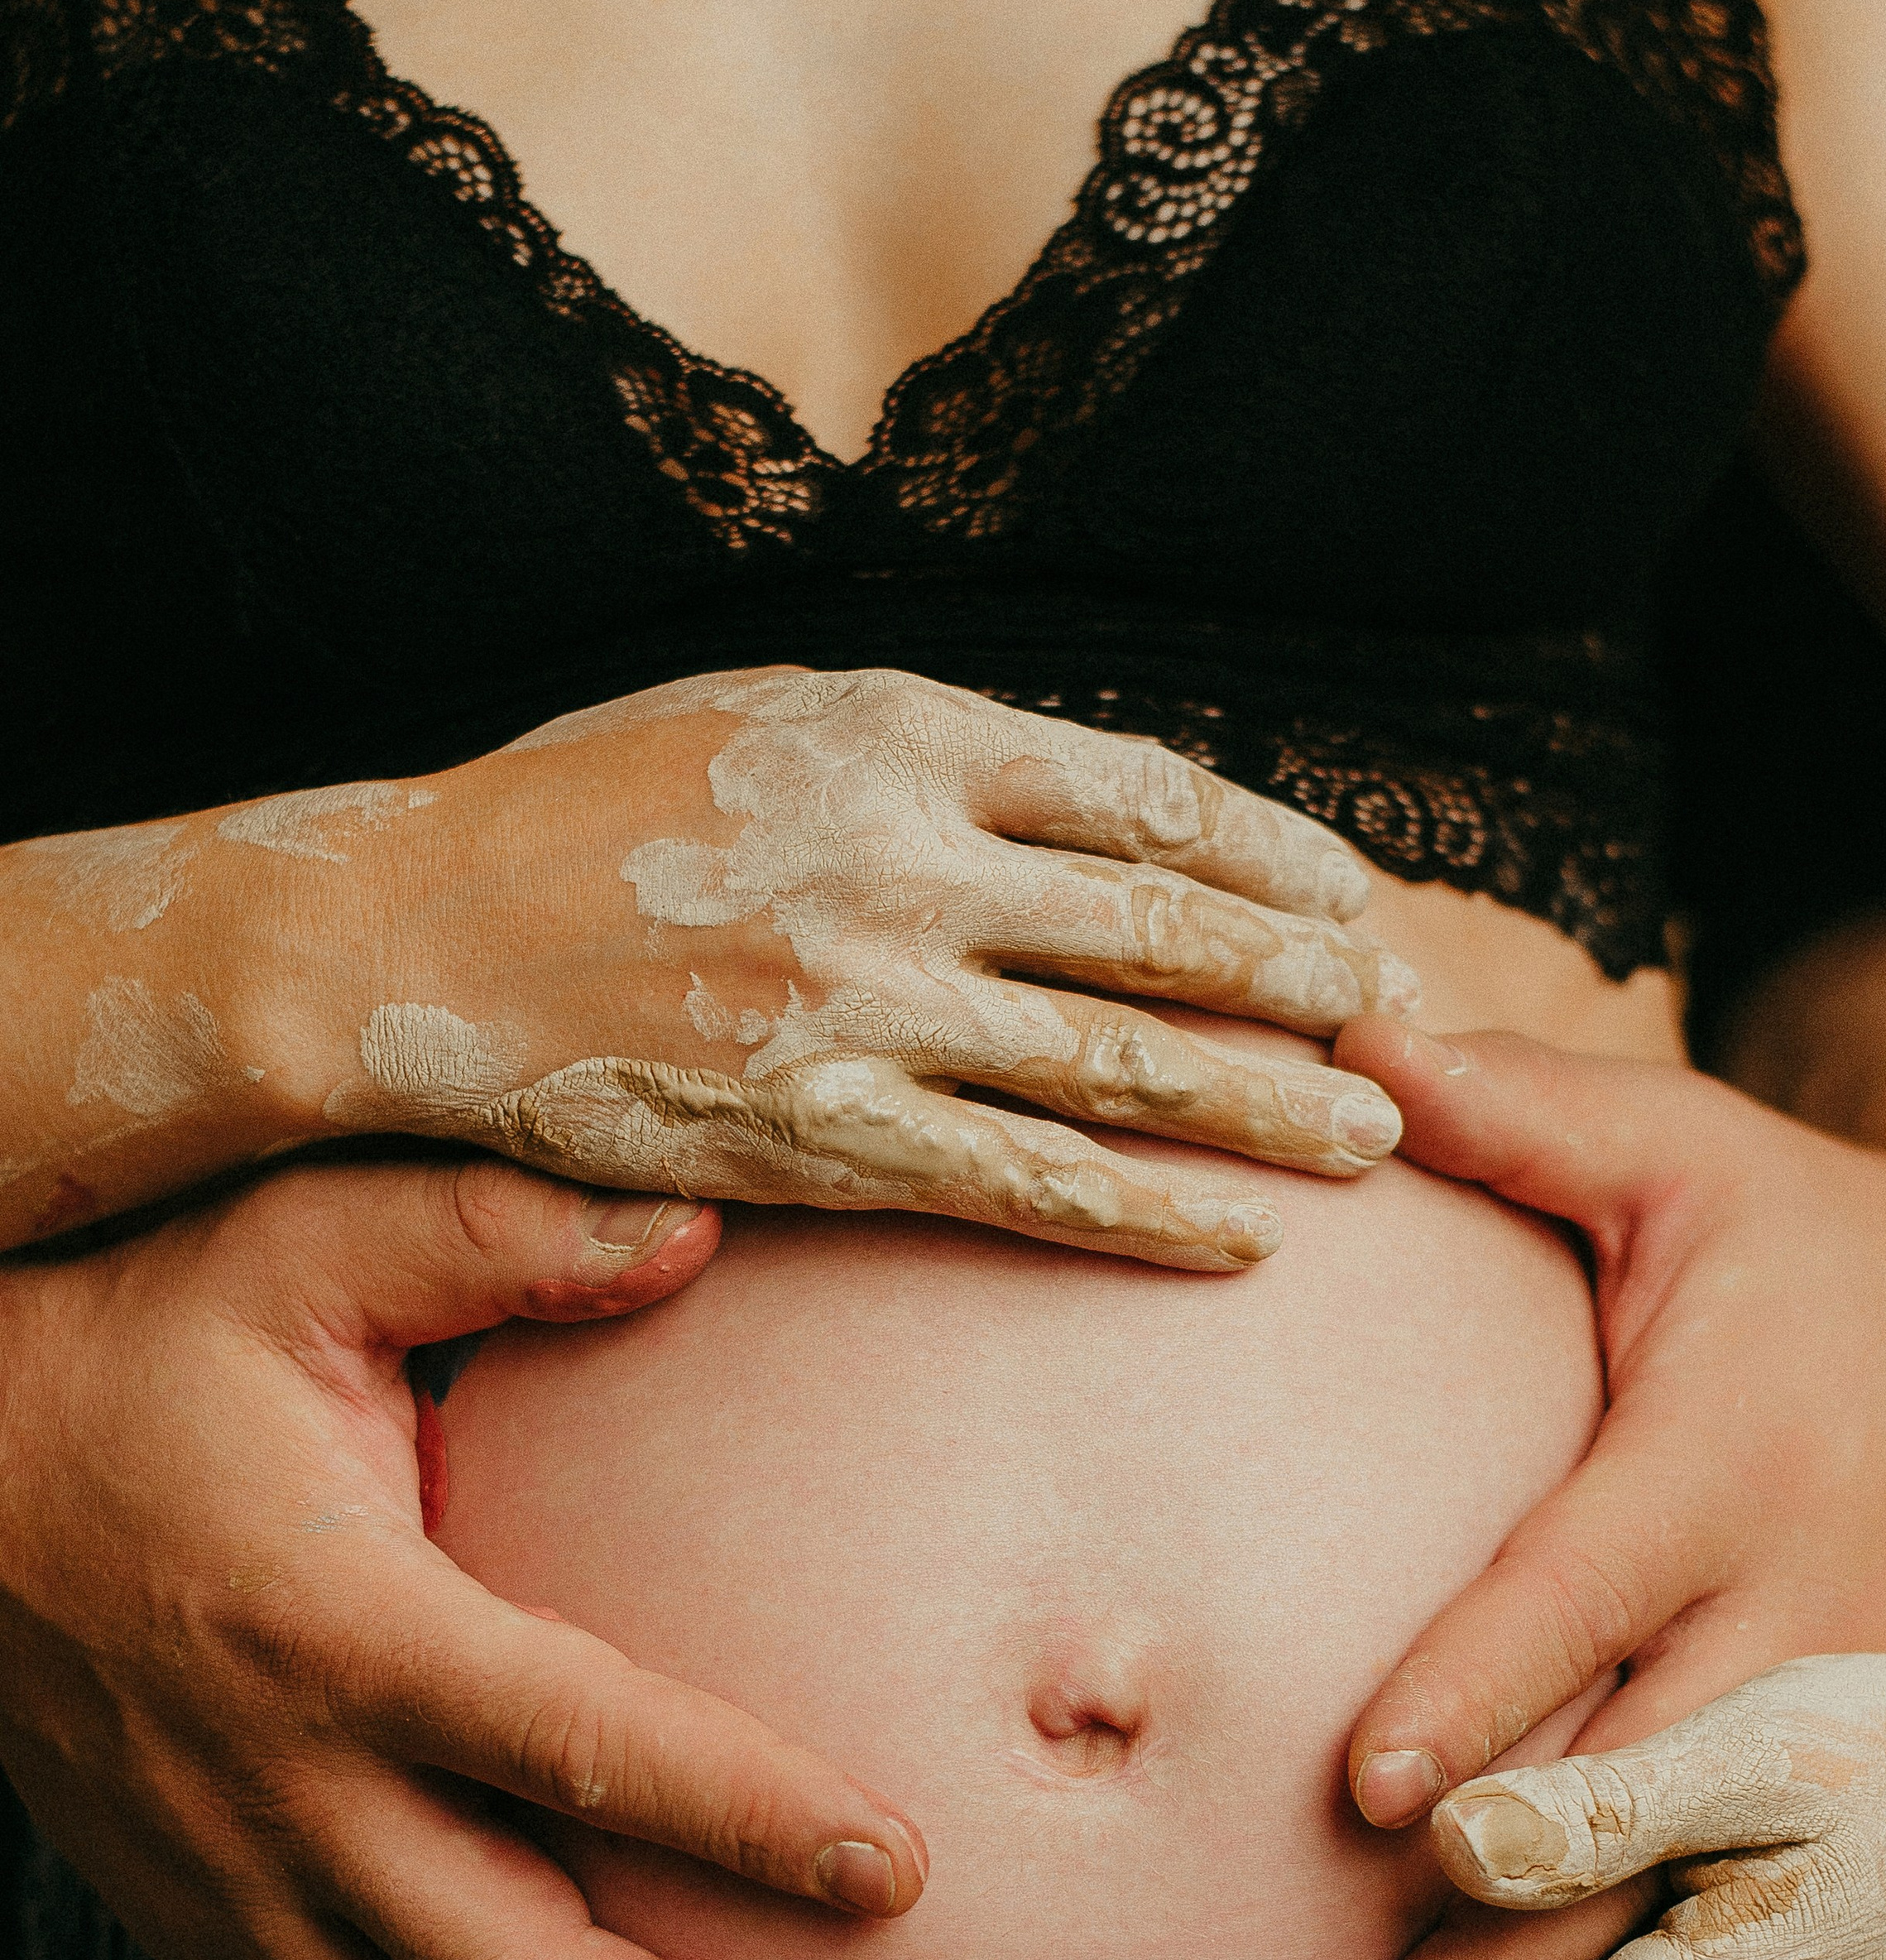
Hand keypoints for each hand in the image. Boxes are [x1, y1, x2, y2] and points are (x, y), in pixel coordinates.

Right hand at [0, 1158, 928, 1959]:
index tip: (897, 1870)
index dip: (738, 1811)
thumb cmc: (136, 1349)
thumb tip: (693, 1228)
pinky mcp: (208, 1940)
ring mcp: (236, 1893)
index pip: (567, 1742)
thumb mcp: (292, 1247)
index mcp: (333, 1626)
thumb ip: (488, 1233)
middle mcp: (285, 1793)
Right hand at [6, 668, 1409, 1265]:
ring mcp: (859, 1004)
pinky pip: (1018, 1185)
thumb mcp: (763, 712)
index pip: (1143, 791)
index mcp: (894, 728)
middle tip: (1407, 1021)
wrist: (404, 938)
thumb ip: (928, 751)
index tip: (1353, 900)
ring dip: (1262, 1104)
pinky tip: (1232, 1246)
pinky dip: (1141, 1215)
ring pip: (1116, 1062)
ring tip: (1371, 1138)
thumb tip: (1094, 796)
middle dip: (1305, 978)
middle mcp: (895, 858)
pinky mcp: (815, 1137)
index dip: (1270, 855)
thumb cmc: (583, 814)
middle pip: (1161, 925)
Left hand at [1316, 1010, 1885, 1959]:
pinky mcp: (1847, 1776)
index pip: (1589, 1590)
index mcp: (1731, 1463)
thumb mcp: (1684, 1151)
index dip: (1482, 1687)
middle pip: (1629, 1799)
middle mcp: (1793, 1611)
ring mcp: (1834, 1718)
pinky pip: (1721, 1923)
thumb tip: (1341, 1025)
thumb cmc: (1804, 1236)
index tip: (1370, 1787)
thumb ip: (1519, 1109)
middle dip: (1493, 1933)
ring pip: (1677, 1901)